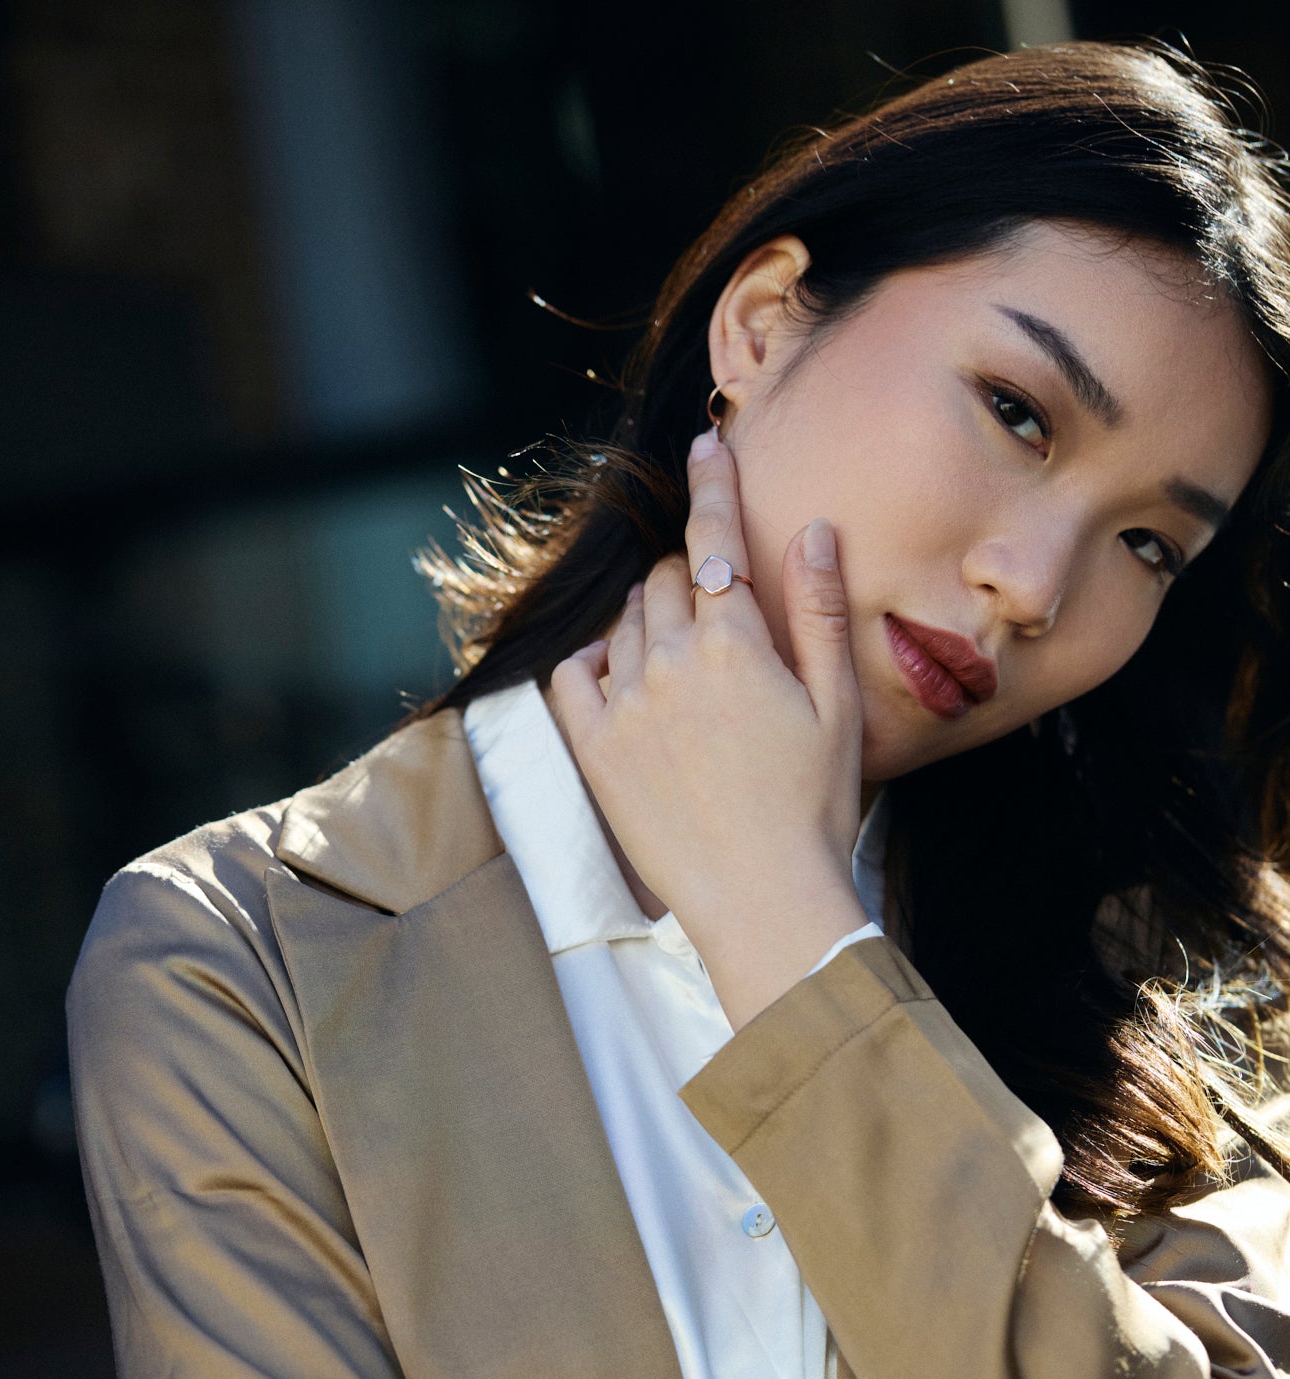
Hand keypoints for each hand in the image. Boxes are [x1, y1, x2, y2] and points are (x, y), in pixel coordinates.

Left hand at [550, 429, 868, 1030]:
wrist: (763, 899)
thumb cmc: (814, 809)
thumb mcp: (837, 705)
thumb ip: (818, 612)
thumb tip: (813, 531)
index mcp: (735, 644)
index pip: (716, 541)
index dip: (712, 486)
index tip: (703, 446)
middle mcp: (670, 663)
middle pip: (670, 582)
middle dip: (694, 579)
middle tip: (722, 617)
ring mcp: (626, 705)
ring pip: (625, 624)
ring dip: (650, 621)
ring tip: (684, 664)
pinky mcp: (595, 751)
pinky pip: (574, 675)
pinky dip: (594, 660)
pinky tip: (620, 676)